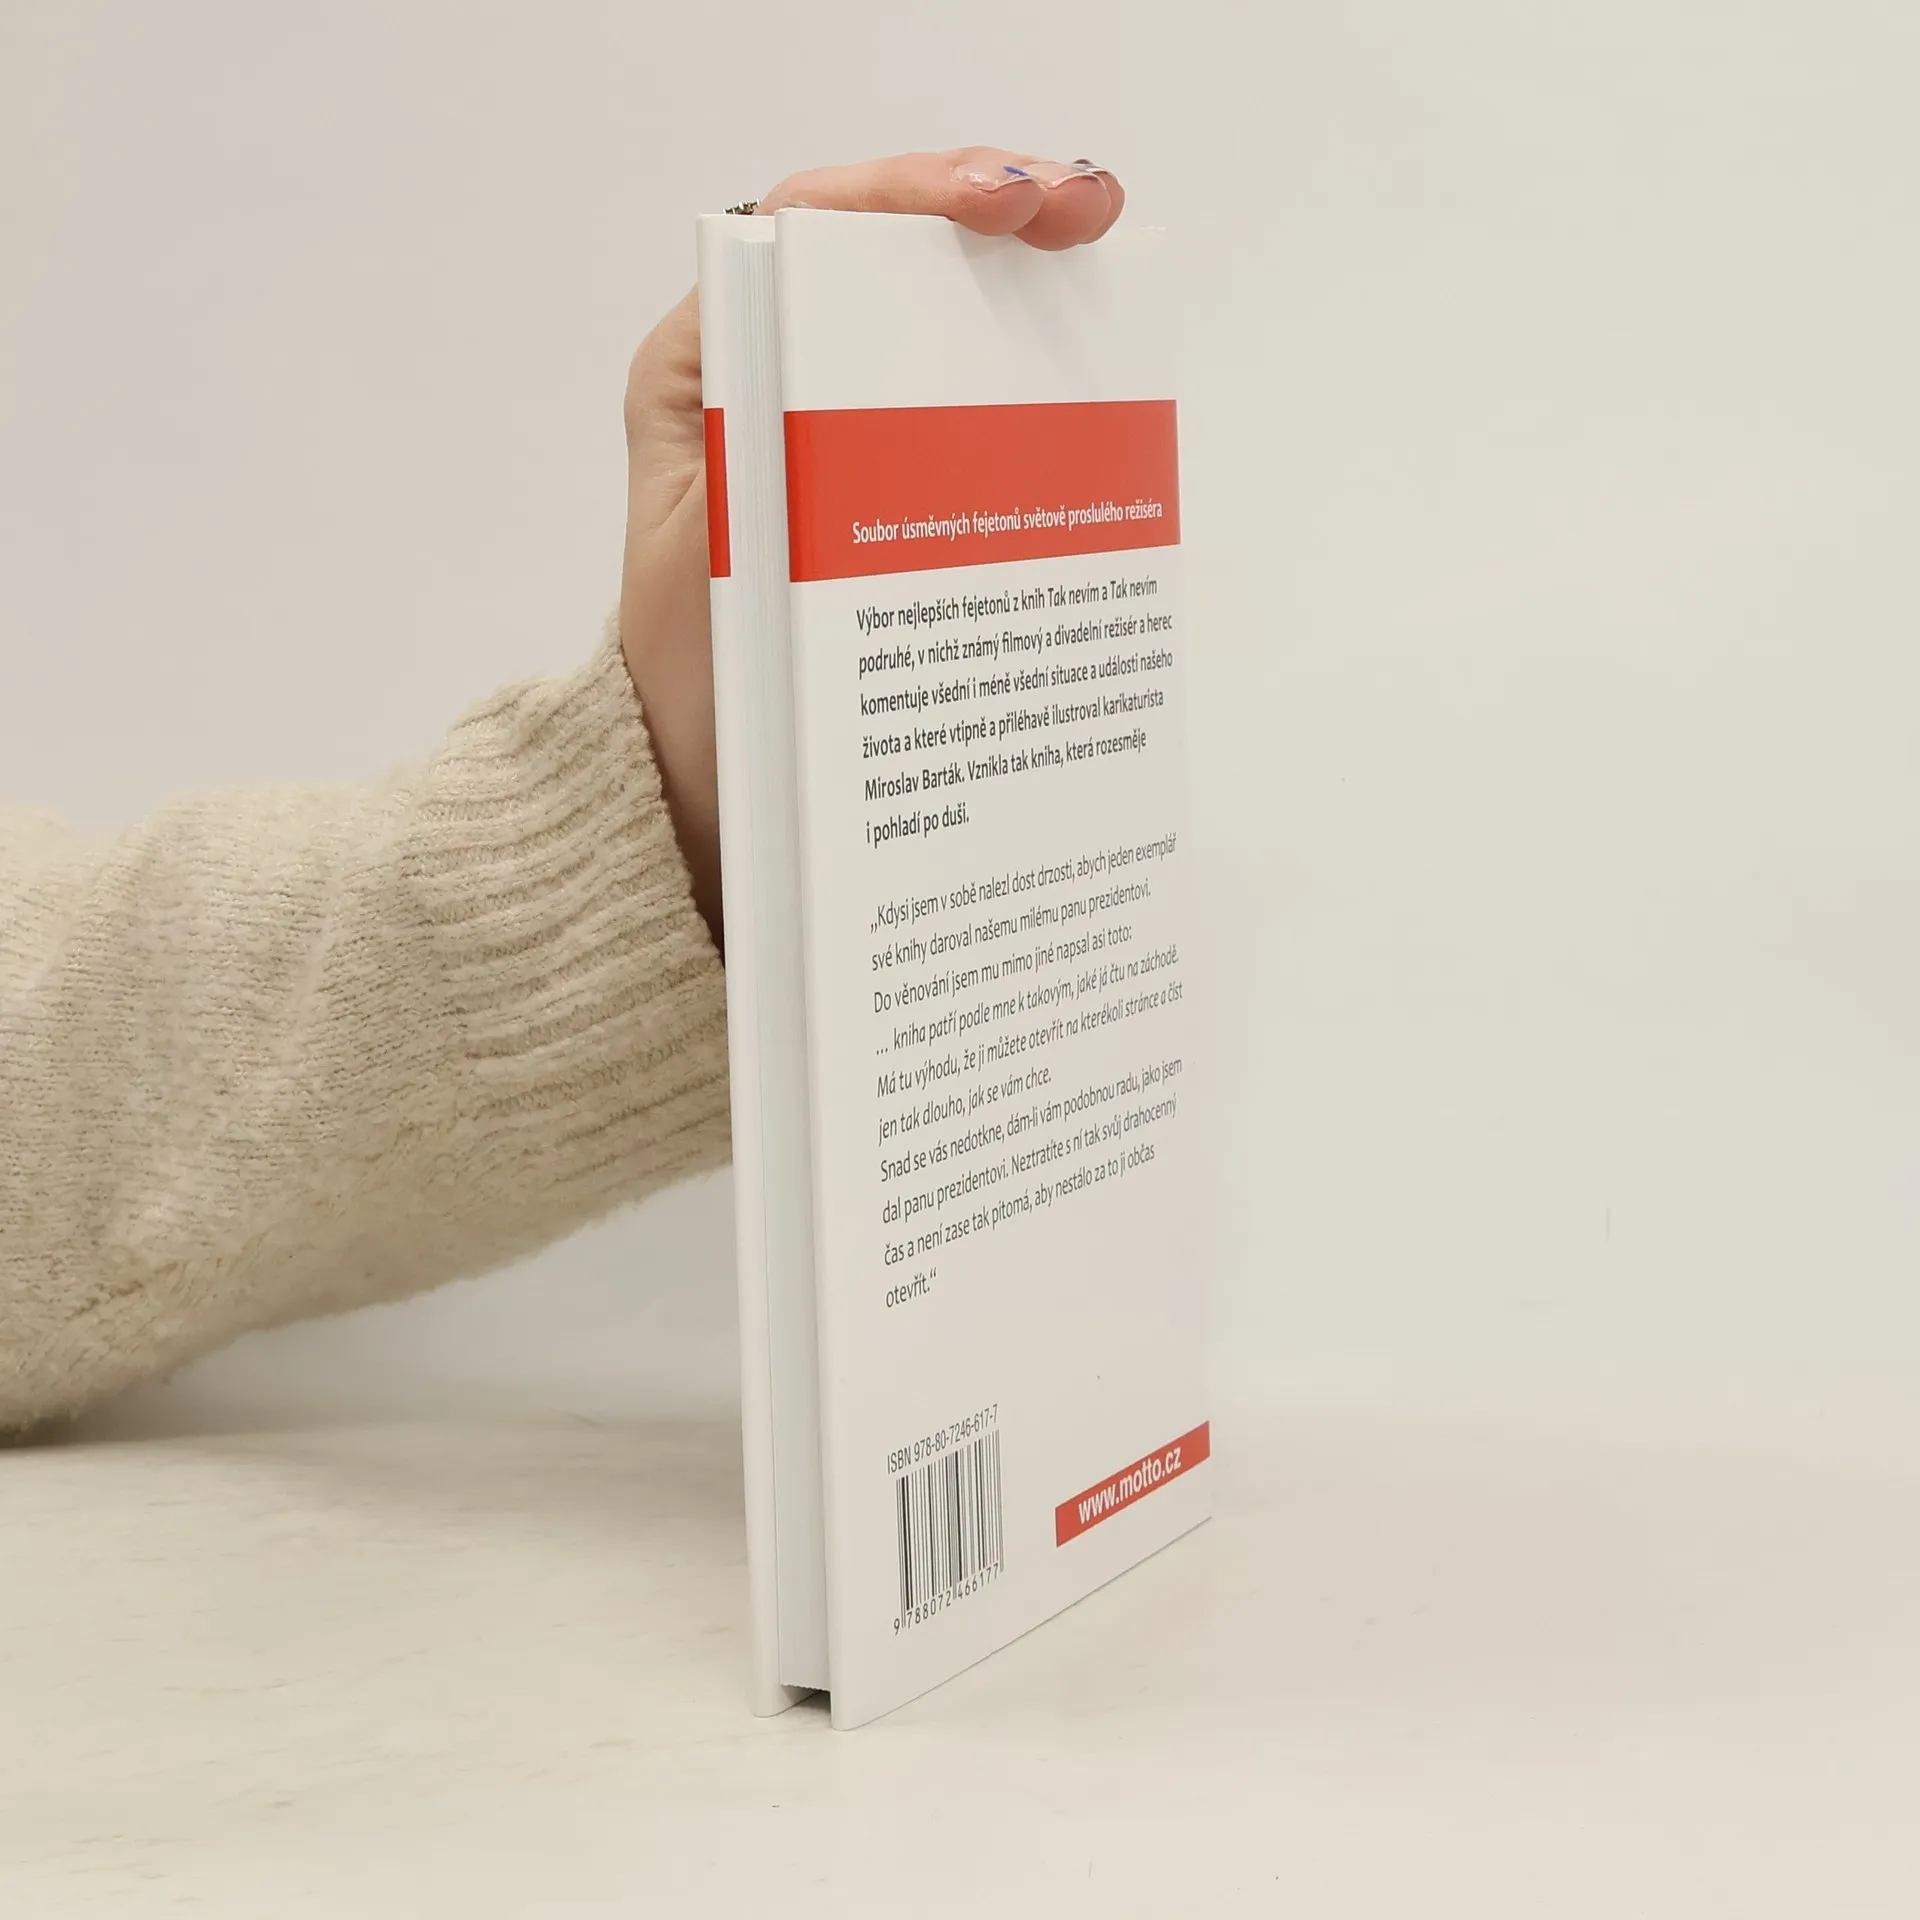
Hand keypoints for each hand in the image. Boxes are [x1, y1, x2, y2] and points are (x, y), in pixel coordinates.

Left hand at [617, 148, 1125, 945]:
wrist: (710, 794)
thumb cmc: (696, 688)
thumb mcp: (715, 558)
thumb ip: (765, 451)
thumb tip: (853, 359)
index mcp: (709, 372)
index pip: (810, 228)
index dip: (914, 194)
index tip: (1006, 204)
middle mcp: (769, 382)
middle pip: (887, 255)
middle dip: (993, 209)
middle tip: (1083, 210)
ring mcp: (835, 436)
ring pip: (931, 323)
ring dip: (1019, 287)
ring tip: (1098, 257)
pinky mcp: (883, 496)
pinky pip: (957, 416)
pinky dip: (1021, 386)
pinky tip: (1085, 376)